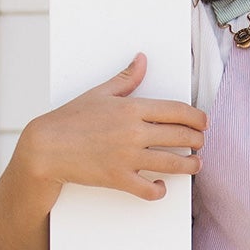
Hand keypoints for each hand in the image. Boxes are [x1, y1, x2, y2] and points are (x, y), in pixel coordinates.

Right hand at [15, 57, 204, 202]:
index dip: (196, 117)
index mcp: (132, 108)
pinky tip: (162, 186)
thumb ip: (126, 78)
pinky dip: (160, 190)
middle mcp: (134, 132)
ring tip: (196, 164)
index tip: (203, 122)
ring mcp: (127, 157)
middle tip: (201, 143)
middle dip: (197, 140)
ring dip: (190, 165)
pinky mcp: (119, 179)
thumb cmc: (70, 119)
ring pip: (172, 163)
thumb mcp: (100, 93)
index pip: (177, 111)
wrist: (46, 147)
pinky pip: (149, 190)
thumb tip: (142, 59)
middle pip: (180, 136)